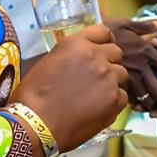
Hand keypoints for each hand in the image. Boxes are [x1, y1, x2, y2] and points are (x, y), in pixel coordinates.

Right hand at [10, 25, 128, 152]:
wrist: (35, 124)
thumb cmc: (33, 96)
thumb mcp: (49, 63)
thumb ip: (71, 56)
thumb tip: (81, 62)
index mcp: (77, 44)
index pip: (104, 32)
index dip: (103, 43)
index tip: (100, 52)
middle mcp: (96, 56)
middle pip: (116, 53)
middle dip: (109, 62)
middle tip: (97, 78)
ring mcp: (108, 77)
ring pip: (122, 74)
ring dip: (113, 82)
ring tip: (97, 96)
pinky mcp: (115, 99)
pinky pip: (123, 96)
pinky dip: (114, 102)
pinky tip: (98, 110)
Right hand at [109, 19, 156, 117]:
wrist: (84, 43)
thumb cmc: (107, 33)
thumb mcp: (125, 24)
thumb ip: (144, 27)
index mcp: (147, 52)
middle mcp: (140, 67)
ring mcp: (128, 78)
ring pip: (144, 97)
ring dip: (152, 106)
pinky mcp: (115, 85)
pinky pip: (128, 99)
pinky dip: (134, 104)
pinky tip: (137, 108)